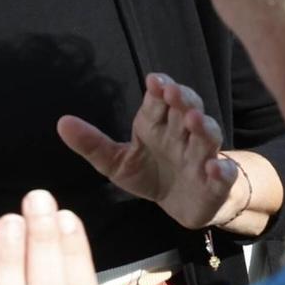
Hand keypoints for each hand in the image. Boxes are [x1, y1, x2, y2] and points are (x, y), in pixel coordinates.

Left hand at [57, 73, 236, 229]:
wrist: (180, 203)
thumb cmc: (150, 174)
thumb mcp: (116, 162)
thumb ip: (92, 144)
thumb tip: (62, 123)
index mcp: (157, 124)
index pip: (159, 100)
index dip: (160, 88)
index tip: (154, 80)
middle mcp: (182, 134)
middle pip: (187, 109)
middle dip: (183, 99)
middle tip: (173, 92)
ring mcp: (202, 156)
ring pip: (207, 135)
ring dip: (204, 126)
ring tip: (196, 120)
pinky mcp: (215, 183)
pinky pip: (223, 174)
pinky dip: (221, 169)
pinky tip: (214, 167)